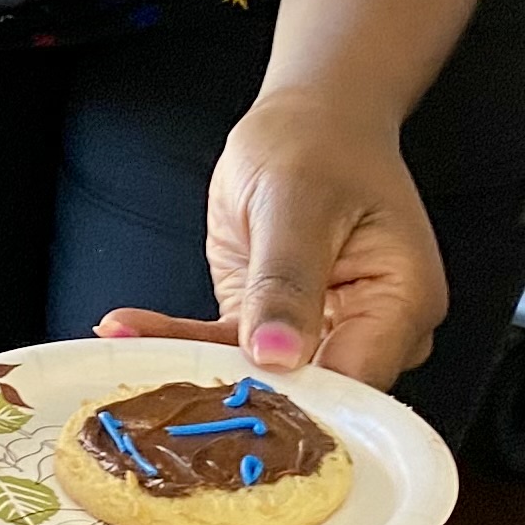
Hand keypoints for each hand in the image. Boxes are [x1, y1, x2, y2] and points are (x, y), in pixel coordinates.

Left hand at [94, 84, 444, 387]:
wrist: (307, 122)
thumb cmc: (320, 146)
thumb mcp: (297, 202)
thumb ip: (287, 281)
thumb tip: (278, 353)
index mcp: (402, 303)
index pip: (356, 380)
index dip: (299, 403)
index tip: (234, 402)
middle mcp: (369, 330)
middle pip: (310, 392)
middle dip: (237, 392)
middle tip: (162, 390)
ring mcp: (321, 333)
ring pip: (257, 373)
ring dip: (191, 364)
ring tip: (123, 344)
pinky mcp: (272, 326)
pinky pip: (226, 347)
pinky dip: (179, 339)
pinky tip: (126, 327)